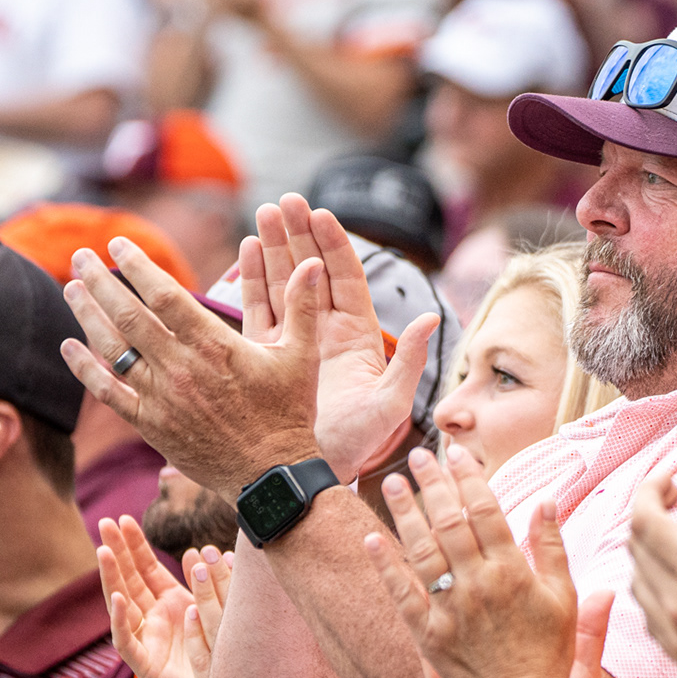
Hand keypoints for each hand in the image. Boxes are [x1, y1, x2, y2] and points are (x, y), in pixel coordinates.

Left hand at [59, 233, 327, 499]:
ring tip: (71, 288)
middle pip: (128, 316)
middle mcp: (181, 368)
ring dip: (87, 315)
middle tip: (81, 257)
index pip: (165, 295)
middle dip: (101, 282)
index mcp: (215, 345)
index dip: (138, 266)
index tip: (118, 244)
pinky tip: (69, 346)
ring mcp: (161, 398)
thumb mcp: (302, 356)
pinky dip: (85, 368)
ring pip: (112, 349)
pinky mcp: (150, 425)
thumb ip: (302, 306)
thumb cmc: (290, 414)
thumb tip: (316, 262)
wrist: (270, 477)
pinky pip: (108, 393)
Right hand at [99, 516, 230, 677]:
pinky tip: (117, 599)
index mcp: (169, 603)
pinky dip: (120, 620)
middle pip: (129, 579)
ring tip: (103, 551)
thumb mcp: (216, 610)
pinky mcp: (144, 666)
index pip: (146, 568)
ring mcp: (145, 640)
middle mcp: (152, 619)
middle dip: (116, 551)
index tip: (124, 518)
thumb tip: (198, 549)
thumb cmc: (220, 655)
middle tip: (104, 522)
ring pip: (121, 604)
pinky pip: (127, 641)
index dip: (135, 545)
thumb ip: (206, 583)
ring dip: (111, 578)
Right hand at [252, 202, 436, 480]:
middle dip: (298, 236)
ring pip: (283, 284)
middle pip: (311, 271)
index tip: (321, 213)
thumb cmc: (359, 446)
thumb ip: (409, 362)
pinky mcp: (267, 355)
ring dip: (273, 249)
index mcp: (358, 337)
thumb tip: (432, 320)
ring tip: (262, 214)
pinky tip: (244, 251)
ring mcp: (294, 341)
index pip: (346, 279)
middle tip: (284, 201)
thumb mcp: (391, 404)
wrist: (314, 476)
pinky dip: (250, 280)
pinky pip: (258, 310)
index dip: (334, 246)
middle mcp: (326, 333)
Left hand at [364, 445, 602, 677]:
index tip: (457, 453)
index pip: (486, 511)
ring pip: (422, 549)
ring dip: (405, 512)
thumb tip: (546, 500)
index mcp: (513, 572)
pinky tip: (372, 538)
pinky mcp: (428, 634)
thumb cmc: (548, 653)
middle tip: (420, 454)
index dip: (469, 478)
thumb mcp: (564, 598)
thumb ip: (553, 548)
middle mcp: (479, 585)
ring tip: (393, 482)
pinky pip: (401, 593)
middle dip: (434, 483)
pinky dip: (385, 564)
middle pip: (450, 521)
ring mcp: (450, 610)